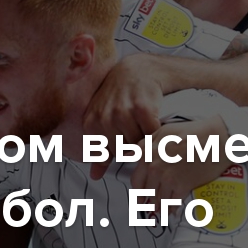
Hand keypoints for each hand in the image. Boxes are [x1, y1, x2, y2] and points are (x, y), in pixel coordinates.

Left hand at [83, 53, 171, 178]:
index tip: (125, 138)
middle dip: (133, 145)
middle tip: (138, 130)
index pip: (108, 154)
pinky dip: (156, 130)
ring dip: (145, 138)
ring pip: (138, 143)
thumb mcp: (102, 120)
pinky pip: (151, 132)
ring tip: (144, 124)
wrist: (138, 71)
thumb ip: (100, 150)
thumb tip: (95, 176)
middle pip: (124, 150)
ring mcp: (122, 112)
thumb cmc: (120, 98)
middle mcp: (104, 118)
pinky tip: (154, 119)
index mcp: (91, 124)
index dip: (120, 150)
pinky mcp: (142, 108)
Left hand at [130, 116, 232, 214]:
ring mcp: (168, 178)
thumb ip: (145, 144)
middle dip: (146, 200)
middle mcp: (155, 168)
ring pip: (158, 200)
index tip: (139, 195)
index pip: (136, 180)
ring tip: (159, 210)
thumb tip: (130, 155)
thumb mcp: (163, 131)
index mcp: (148, 154)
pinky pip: (172, 203)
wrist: (217, 139)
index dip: (137, 190)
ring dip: (158, 206)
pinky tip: (171, 211)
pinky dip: (171, 209)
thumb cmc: (193, 133)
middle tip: (147, 206)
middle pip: (145, 192)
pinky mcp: (182, 186)